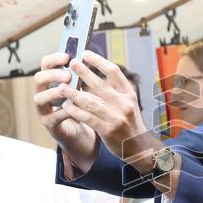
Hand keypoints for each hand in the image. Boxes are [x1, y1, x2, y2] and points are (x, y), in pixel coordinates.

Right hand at [32, 52, 98, 167]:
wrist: (80, 131)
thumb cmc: (79, 105)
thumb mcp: (80, 88)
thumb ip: (79, 75)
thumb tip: (87, 57)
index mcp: (51, 80)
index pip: (45, 64)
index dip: (54, 59)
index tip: (67, 57)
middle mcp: (43, 93)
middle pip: (38, 79)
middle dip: (52, 75)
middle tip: (68, 75)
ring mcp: (44, 109)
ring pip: (39, 98)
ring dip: (53, 93)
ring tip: (66, 91)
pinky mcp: (49, 124)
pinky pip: (52, 117)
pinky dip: (63, 112)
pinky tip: (73, 109)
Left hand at [59, 51, 153, 167]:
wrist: (140, 148)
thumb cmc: (130, 124)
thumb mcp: (128, 105)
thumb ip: (114, 92)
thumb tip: (92, 77)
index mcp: (129, 94)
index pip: (114, 72)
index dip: (99, 61)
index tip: (86, 53)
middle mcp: (124, 104)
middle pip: (101, 84)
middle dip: (84, 73)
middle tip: (72, 63)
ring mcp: (117, 118)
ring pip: (91, 102)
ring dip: (74, 93)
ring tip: (62, 87)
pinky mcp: (108, 130)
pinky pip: (88, 118)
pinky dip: (76, 111)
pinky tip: (67, 106)